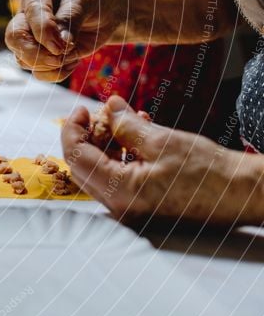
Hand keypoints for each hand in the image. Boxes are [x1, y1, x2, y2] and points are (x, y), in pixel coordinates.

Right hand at [5, 0, 127, 81]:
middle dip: (36, 54)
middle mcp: (27, 16)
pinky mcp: (43, 55)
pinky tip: (74, 62)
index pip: (29, 14)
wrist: (109, 11)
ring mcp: (32, 38)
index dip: (43, 32)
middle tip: (59, 58)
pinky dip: (56, 73)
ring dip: (49, 65)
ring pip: (23, 60)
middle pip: (14, 39)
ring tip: (73, 55)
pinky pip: (38, 73)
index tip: (63, 44)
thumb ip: (70, 18)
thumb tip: (60, 42)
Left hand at [62, 96, 262, 226]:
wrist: (243, 194)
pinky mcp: (141, 206)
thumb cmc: (208, 171)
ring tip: (128, 119)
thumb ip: (126, 124)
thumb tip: (107, 106)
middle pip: (84, 166)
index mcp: (120, 193)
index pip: (76, 158)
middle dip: (89, 136)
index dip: (73, 130)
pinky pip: (118, 178)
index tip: (81, 110)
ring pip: (100, 171)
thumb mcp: (162, 140)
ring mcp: (130, 209)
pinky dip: (122, 155)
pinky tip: (139, 135)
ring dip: (107, 143)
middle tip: (100, 113)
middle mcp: (119, 207)